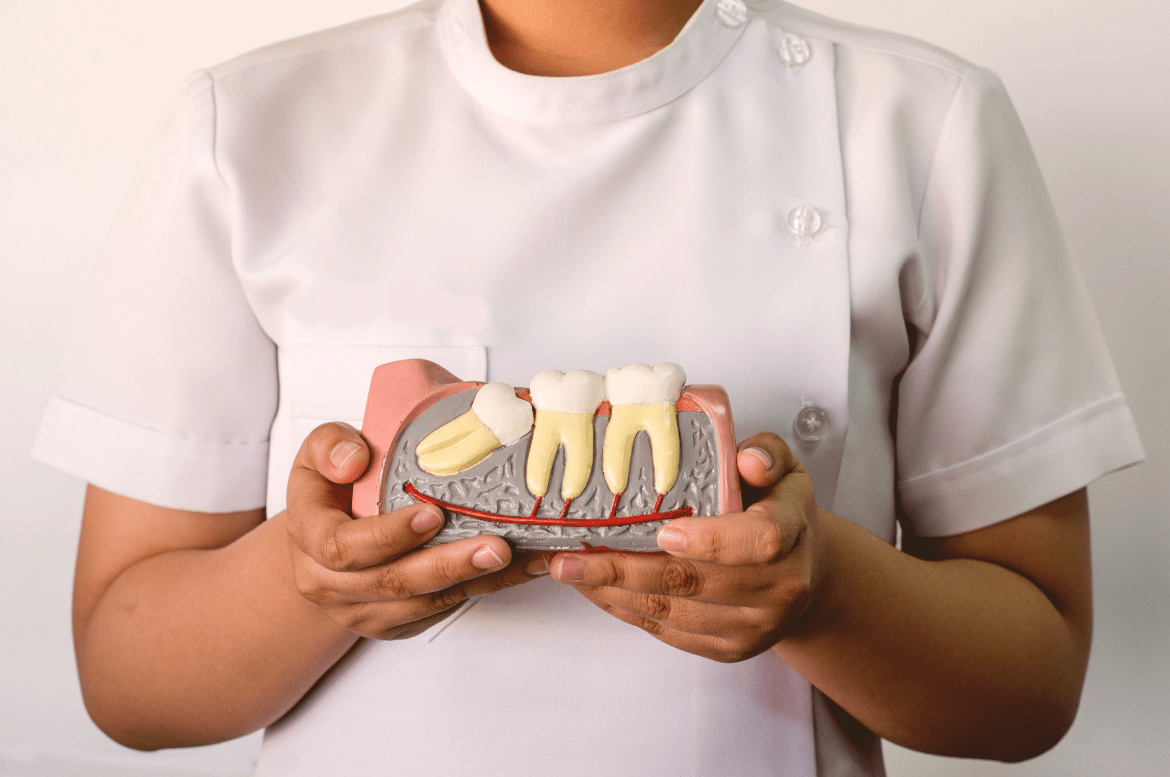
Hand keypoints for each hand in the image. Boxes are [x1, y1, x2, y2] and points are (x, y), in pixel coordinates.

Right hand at [286, 422, 548, 639]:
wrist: (322, 542)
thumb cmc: (329, 491)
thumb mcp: (318, 453)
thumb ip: (330, 445)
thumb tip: (355, 459)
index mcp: (309, 538)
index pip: (343, 547)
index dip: (389, 535)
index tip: (431, 514)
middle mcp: (330, 584)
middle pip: (393, 583)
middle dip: (448, 565)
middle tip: (496, 546)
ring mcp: (364, 610)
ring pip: (425, 602)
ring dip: (479, 581)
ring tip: (522, 558)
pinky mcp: (397, 623)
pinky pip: (445, 609)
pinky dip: (489, 587)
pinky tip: (525, 566)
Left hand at [549, 433, 824, 661]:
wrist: (804, 573)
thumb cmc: (780, 513)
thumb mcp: (784, 470)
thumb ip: (765, 455)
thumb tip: (746, 460)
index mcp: (792, 535)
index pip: (759, 542)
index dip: (710, 540)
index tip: (665, 532)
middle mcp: (777, 589)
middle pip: (694, 582)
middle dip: (623, 570)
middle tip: (571, 557)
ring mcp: (751, 626)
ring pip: (672, 611)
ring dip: (612, 592)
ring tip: (567, 570)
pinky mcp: (727, 648)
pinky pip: (668, 631)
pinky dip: (625, 608)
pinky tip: (594, 588)